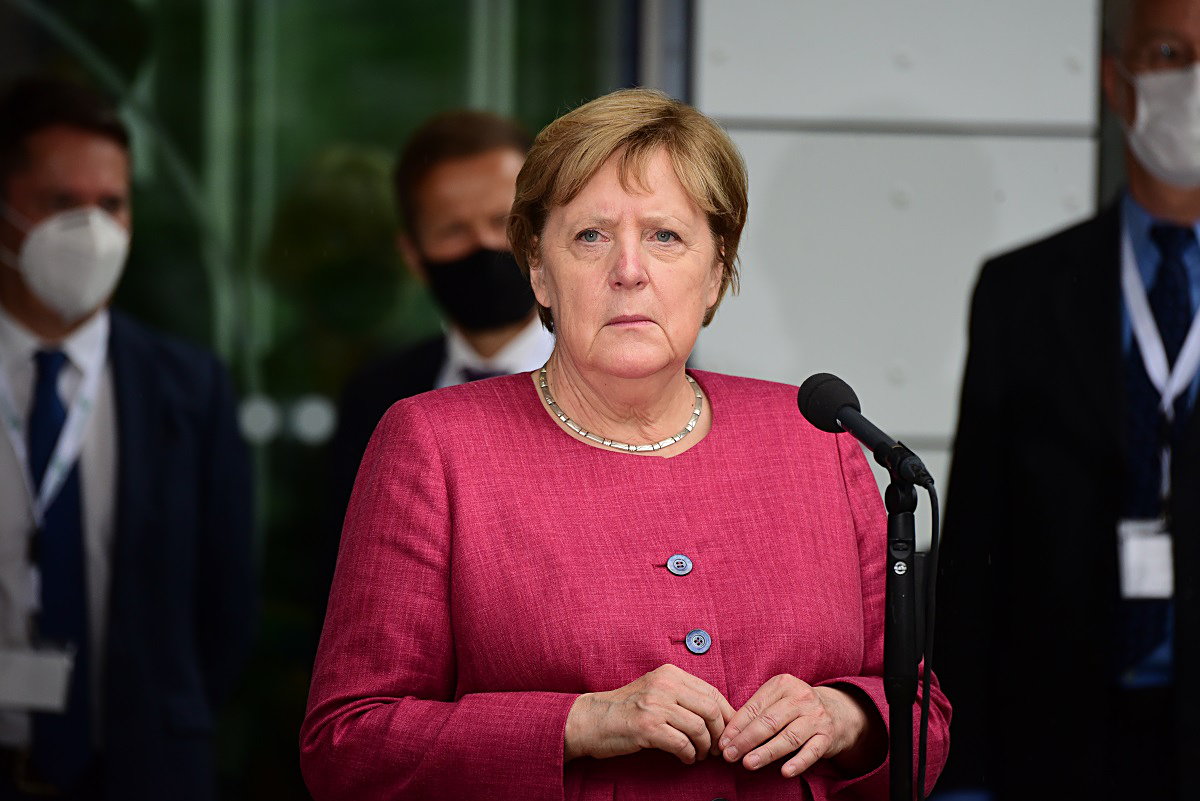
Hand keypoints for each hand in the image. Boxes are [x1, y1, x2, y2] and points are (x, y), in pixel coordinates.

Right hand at [564, 664, 735, 764]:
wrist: (592, 719)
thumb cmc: (626, 708)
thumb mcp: (656, 690)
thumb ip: (683, 695)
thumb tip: (717, 712)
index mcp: (670, 674)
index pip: (712, 692)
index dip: (726, 714)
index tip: (729, 730)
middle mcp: (664, 685)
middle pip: (710, 709)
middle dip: (720, 733)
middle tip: (717, 748)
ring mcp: (655, 705)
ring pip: (699, 728)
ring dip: (704, 747)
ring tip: (699, 755)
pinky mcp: (647, 727)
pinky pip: (682, 744)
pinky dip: (689, 755)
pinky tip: (686, 758)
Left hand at [718, 675, 880, 777]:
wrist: (836, 711)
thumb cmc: (795, 707)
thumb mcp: (777, 700)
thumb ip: (756, 713)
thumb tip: (728, 736)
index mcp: (783, 685)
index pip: (755, 707)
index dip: (737, 726)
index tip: (723, 742)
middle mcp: (801, 698)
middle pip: (769, 722)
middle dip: (746, 740)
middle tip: (730, 755)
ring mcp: (816, 717)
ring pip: (788, 737)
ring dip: (766, 752)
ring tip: (748, 763)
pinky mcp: (828, 736)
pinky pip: (812, 751)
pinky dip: (798, 762)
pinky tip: (784, 772)